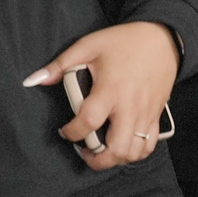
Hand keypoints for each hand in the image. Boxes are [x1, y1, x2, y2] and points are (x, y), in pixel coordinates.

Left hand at [23, 21, 179, 169]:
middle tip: (85, 151)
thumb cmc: (124, 41)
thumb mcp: (89, 45)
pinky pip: (149, 145)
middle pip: (116, 148)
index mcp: (111, 89)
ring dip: (116, 158)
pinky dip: (135, 152)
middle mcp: (130, 106)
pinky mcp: (157, 115)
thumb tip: (33, 81)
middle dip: (96, 159)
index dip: (72, 133)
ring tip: (103, 150)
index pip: (89, 122)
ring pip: (134, 152)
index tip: (64, 131)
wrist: (163, 37)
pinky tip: (122, 145)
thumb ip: (59, 65)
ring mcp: (146, 113)